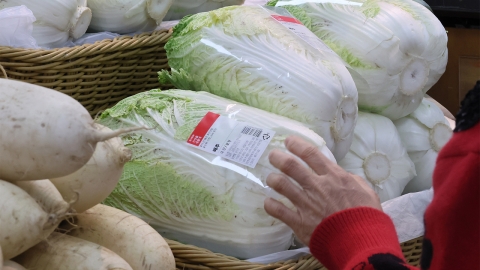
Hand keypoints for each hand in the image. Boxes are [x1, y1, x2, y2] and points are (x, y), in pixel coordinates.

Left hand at [264, 136, 381, 245]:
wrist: (362, 242)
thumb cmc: (367, 216)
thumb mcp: (366, 192)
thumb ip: (351, 181)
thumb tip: (343, 176)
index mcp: (334, 177)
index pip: (311, 154)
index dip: (297, 144)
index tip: (288, 141)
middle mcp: (317, 186)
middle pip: (291, 166)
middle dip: (278, 158)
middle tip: (273, 156)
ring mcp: (306, 204)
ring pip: (281, 185)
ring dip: (273, 179)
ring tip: (271, 179)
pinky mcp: (299, 223)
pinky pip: (278, 210)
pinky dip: (271, 205)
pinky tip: (269, 202)